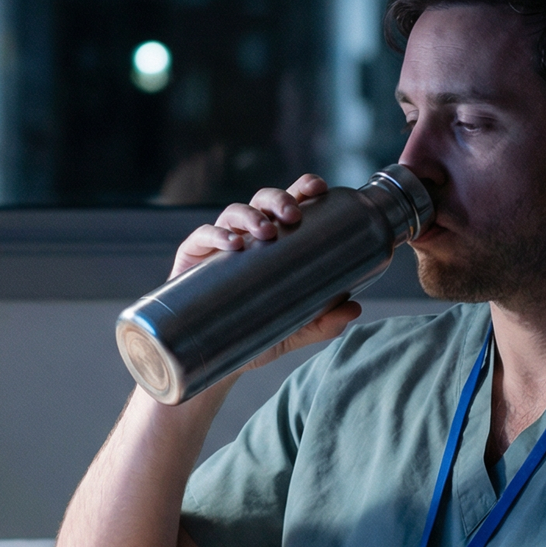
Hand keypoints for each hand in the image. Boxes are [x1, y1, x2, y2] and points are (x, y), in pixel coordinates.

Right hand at [166, 175, 361, 370]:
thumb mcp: (292, 331)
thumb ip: (322, 322)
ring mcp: (218, 244)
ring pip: (233, 212)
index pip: (289, 203)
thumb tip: (353, 309)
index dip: (303, 188)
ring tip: (265, 232)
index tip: (319, 187)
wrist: (211, 358)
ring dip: (251, 215)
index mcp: (274, 242)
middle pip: (262, 200)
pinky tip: (232, 244)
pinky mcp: (192, 257)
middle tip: (293, 215)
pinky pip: (202, 235)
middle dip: (279, 199)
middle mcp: (247, 235)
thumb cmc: (253, 334)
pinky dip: (217, 234)